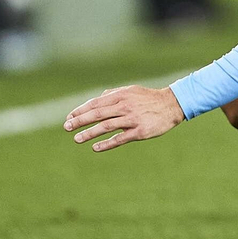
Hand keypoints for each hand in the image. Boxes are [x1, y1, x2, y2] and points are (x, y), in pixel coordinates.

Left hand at [63, 85, 183, 151]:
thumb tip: (98, 98)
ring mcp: (132, 119)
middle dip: (80, 121)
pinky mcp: (139, 131)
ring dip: (89, 133)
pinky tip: (95, 148)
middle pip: (97, 114)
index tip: (69, 117)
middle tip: (66, 127)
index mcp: (120, 95)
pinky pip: (120, 138)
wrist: (171, 105)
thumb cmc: (148, 98)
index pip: (95, 103)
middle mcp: (124, 106)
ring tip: (77, 139)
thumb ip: (113, 94)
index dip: (81, 110)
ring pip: (106, 126)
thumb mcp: (131, 90)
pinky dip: (106, 143)